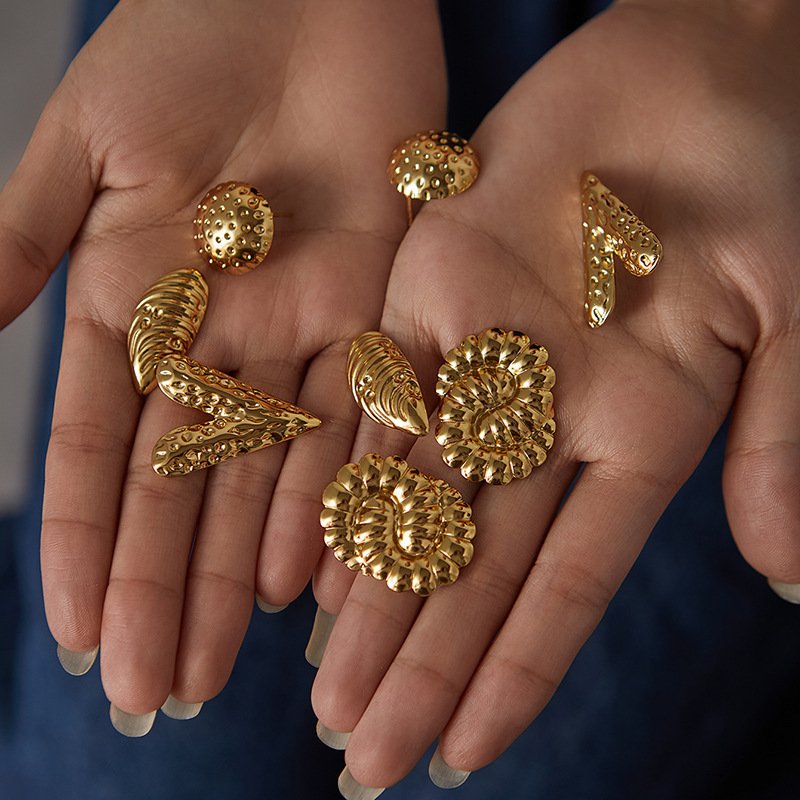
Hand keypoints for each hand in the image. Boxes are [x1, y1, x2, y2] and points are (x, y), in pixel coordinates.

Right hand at [0, 0, 444, 726]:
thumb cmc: (188, 44)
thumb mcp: (89, 141)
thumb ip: (25, 238)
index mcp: (135, 308)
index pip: (104, 457)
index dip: (90, 550)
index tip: (77, 637)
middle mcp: (217, 343)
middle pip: (186, 495)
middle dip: (167, 594)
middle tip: (158, 694)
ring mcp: (297, 339)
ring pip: (266, 485)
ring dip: (242, 579)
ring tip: (224, 670)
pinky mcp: (375, 320)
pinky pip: (352, 433)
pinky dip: (329, 507)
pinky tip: (309, 586)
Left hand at [309, 0, 799, 790]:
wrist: (703, 58)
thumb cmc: (775, 170)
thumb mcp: (798, 312)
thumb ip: (780, 442)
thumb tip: (785, 575)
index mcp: (643, 431)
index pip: (565, 582)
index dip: (513, 672)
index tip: (461, 755)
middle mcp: (550, 414)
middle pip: (472, 564)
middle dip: (418, 663)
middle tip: (359, 757)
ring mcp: (485, 359)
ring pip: (412, 500)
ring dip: (368, 598)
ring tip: (325, 693)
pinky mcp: (428, 293)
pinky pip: (374, 404)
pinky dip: (341, 480)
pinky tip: (307, 562)